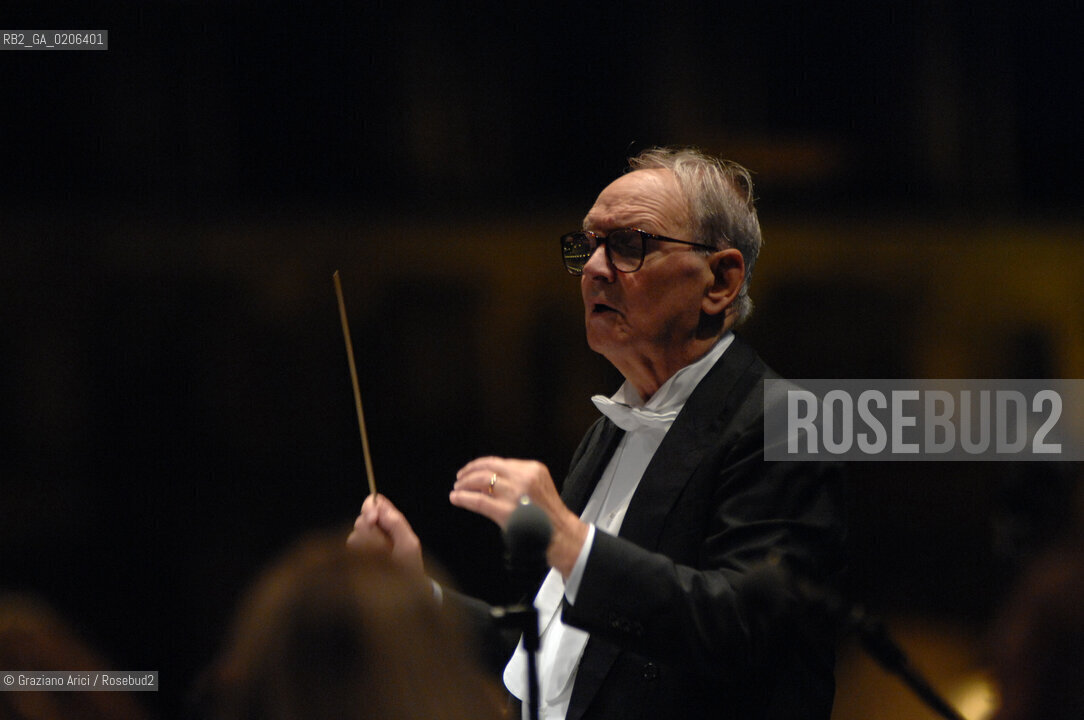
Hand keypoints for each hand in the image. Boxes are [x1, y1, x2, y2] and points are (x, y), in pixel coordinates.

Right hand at [346, 493, 423, 575]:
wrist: (403, 589)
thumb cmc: (409, 565)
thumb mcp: (408, 544)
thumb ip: (396, 524)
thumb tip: (379, 508)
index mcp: (389, 520)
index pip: (374, 502)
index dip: (369, 507)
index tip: (373, 519)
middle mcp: (374, 529)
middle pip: (361, 520)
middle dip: (371, 533)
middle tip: (384, 547)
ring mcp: (363, 543)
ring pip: (354, 536)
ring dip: (368, 547)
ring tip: (382, 558)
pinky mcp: (355, 556)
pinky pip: (351, 551)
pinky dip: (362, 556)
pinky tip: (372, 563)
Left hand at [450, 457, 588, 576]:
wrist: (560, 536)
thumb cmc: (549, 515)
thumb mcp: (539, 486)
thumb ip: (519, 479)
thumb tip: (489, 478)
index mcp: (533, 469)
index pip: (500, 462)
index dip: (481, 464)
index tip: (471, 469)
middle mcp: (523, 478)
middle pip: (488, 467)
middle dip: (470, 471)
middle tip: (459, 478)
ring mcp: (514, 494)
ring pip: (481, 481)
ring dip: (464, 484)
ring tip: (457, 488)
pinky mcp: (505, 511)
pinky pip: (478, 500)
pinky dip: (464, 498)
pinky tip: (456, 498)